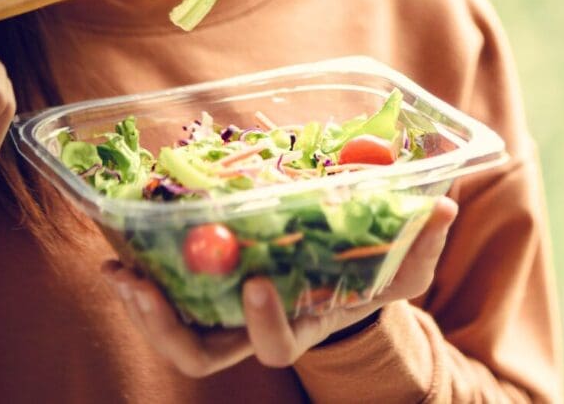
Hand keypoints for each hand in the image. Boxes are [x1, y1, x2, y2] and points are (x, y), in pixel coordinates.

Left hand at [101, 196, 457, 376]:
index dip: (263, 322)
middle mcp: (258, 328)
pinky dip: (144, 272)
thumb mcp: (404, 264)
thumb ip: (423, 243)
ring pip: (175, 333)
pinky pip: (170, 292)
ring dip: (141, 307)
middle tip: (141, 285)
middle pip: (203, 354)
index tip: (257, 281)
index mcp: (303, 325)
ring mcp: (228, 313)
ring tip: (118, 269)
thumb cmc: (374, 274)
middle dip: (168, 327)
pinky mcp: (210, 288)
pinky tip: (125, 243)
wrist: (344, 273)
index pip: (277, 346)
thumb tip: (444, 208)